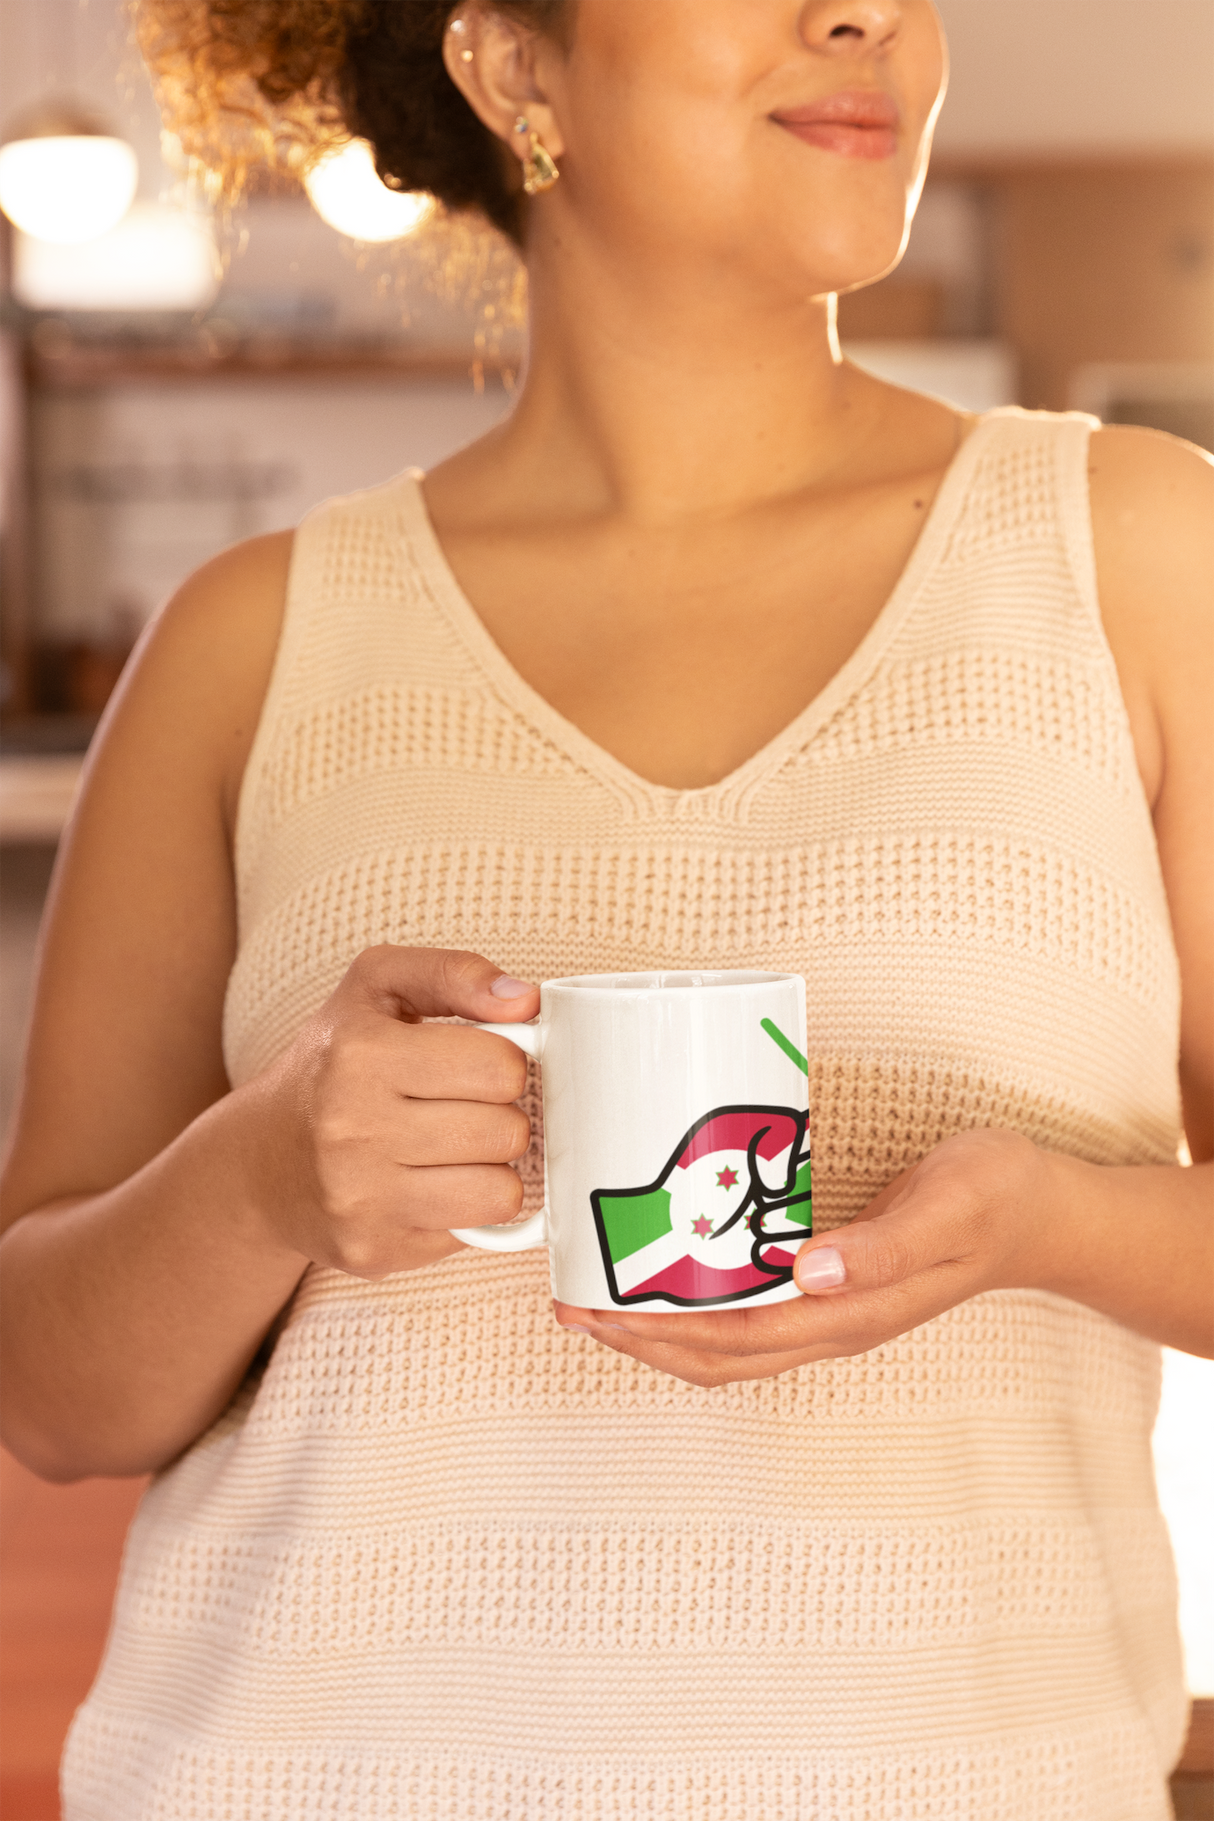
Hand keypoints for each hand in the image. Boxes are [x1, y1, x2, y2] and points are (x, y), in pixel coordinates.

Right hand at [246, 946, 539, 1276]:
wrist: (260, 1161)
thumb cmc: (332, 1062)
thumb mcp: (378, 986)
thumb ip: (455, 973)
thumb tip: (525, 999)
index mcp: (359, 1054)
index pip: (500, 1067)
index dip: (505, 1063)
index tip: (477, 1065)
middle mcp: (351, 1129)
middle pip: (507, 1132)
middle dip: (501, 1116)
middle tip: (465, 1109)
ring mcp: (359, 1199)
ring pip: (501, 1192)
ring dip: (492, 1168)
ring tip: (454, 1149)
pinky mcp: (373, 1250)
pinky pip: (475, 1234)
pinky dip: (467, 1210)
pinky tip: (430, 1186)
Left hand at [555, 1128, 1065, 1386]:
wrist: (1043, 1213)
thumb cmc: (995, 1198)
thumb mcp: (948, 1208)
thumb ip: (883, 1245)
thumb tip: (809, 1274)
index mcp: (849, 1311)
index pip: (732, 1340)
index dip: (656, 1332)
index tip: (592, 1309)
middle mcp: (830, 1322)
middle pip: (714, 1355)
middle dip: (635, 1338)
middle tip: (567, 1304)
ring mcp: (830, 1311)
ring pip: (726, 1344)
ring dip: (656, 1329)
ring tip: (596, 1297)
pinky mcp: (831, 1287)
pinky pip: (748, 1313)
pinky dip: (695, 1305)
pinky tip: (669, 1272)